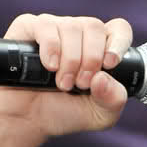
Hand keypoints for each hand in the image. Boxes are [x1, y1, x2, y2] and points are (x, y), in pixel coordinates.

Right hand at [0, 12, 132, 138]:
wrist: (28, 121)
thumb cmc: (65, 113)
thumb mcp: (100, 116)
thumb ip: (114, 100)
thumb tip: (103, 78)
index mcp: (100, 48)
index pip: (119, 29)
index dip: (118, 42)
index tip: (110, 64)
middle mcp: (79, 34)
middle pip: (94, 26)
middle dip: (91, 59)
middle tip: (81, 84)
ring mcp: (54, 28)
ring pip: (71, 27)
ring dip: (70, 60)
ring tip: (63, 84)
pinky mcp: (28, 28)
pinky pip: (45, 26)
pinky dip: (51, 47)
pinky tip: (50, 66)